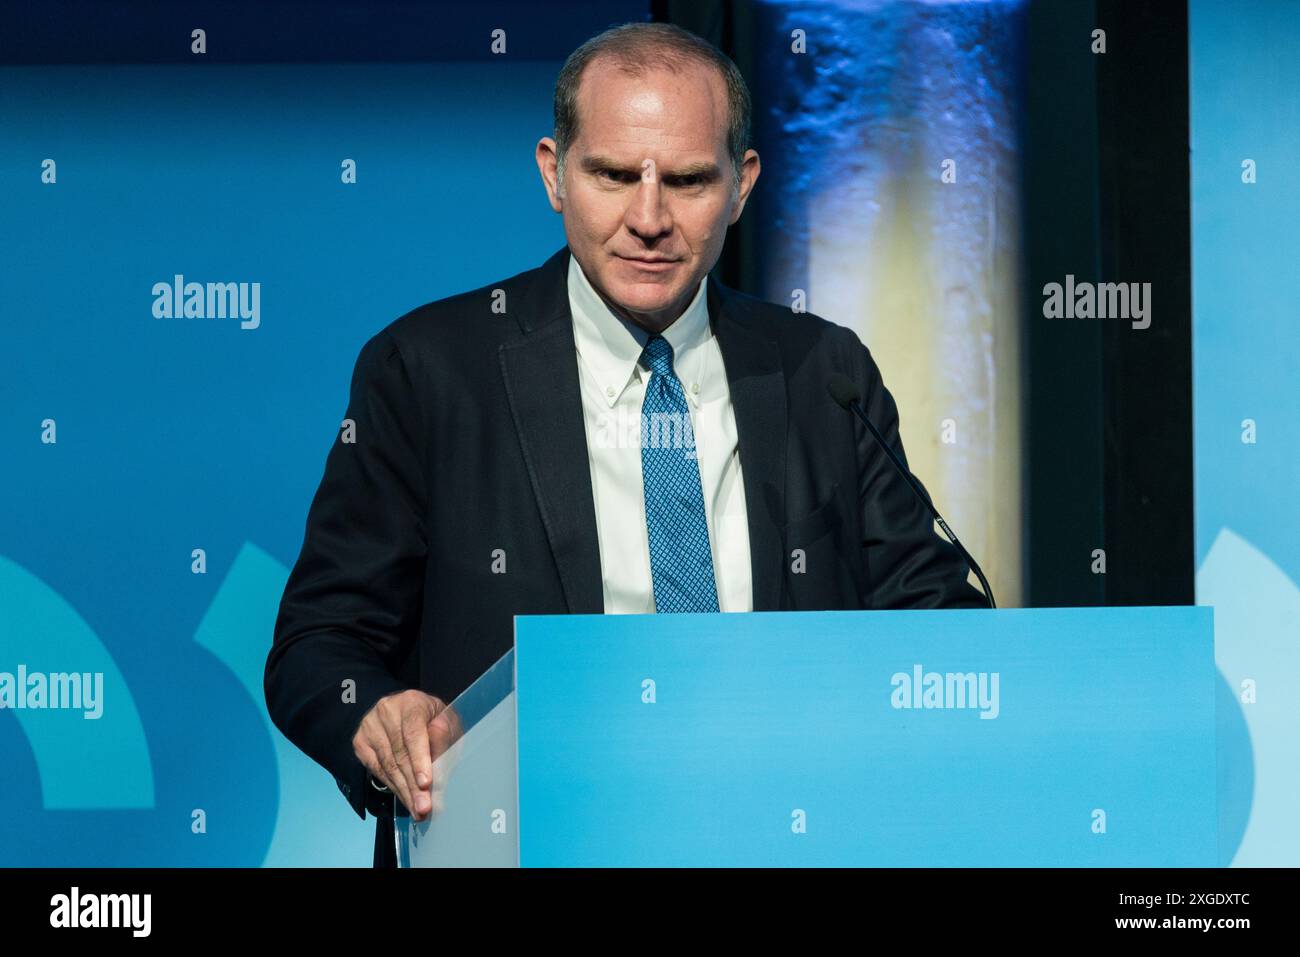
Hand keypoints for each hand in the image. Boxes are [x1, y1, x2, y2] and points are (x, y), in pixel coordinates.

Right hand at [352, 690, 462, 820]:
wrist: (404, 709)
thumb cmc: (432, 717)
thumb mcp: (447, 720)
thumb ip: (445, 737)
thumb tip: (437, 760)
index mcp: (411, 703)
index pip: (413, 734)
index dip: (420, 760)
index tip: (426, 783)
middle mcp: (386, 712)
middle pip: (399, 755)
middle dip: (413, 785)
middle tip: (424, 808)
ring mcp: (369, 727)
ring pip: (387, 766)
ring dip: (403, 791)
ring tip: (417, 810)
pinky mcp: (360, 742)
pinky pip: (376, 770)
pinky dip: (392, 787)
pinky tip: (404, 798)